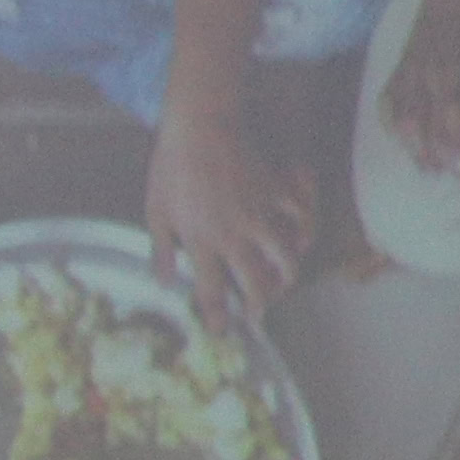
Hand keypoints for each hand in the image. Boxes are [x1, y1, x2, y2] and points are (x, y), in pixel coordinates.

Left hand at [142, 97, 309, 316]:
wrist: (200, 128)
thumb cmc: (170, 169)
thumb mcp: (155, 211)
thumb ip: (160, 250)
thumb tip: (162, 282)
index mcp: (200, 241)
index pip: (210, 290)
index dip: (217, 315)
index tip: (222, 330)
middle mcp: (232, 234)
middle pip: (254, 283)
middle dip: (259, 306)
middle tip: (258, 318)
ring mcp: (259, 214)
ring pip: (284, 258)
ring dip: (287, 277)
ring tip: (283, 286)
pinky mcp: (277, 193)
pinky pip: (300, 220)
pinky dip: (304, 234)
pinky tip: (300, 243)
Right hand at [384, 0, 459, 173]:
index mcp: (457, 67)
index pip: (451, 114)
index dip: (457, 144)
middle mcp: (428, 73)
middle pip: (423, 125)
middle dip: (436, 155)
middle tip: (453, 176)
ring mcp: (410, 70)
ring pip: (402, 118)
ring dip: (413, 147)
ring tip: (427, 167)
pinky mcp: (401, 66)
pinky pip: (388, 102)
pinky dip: (392, 124)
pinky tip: (401, 140)